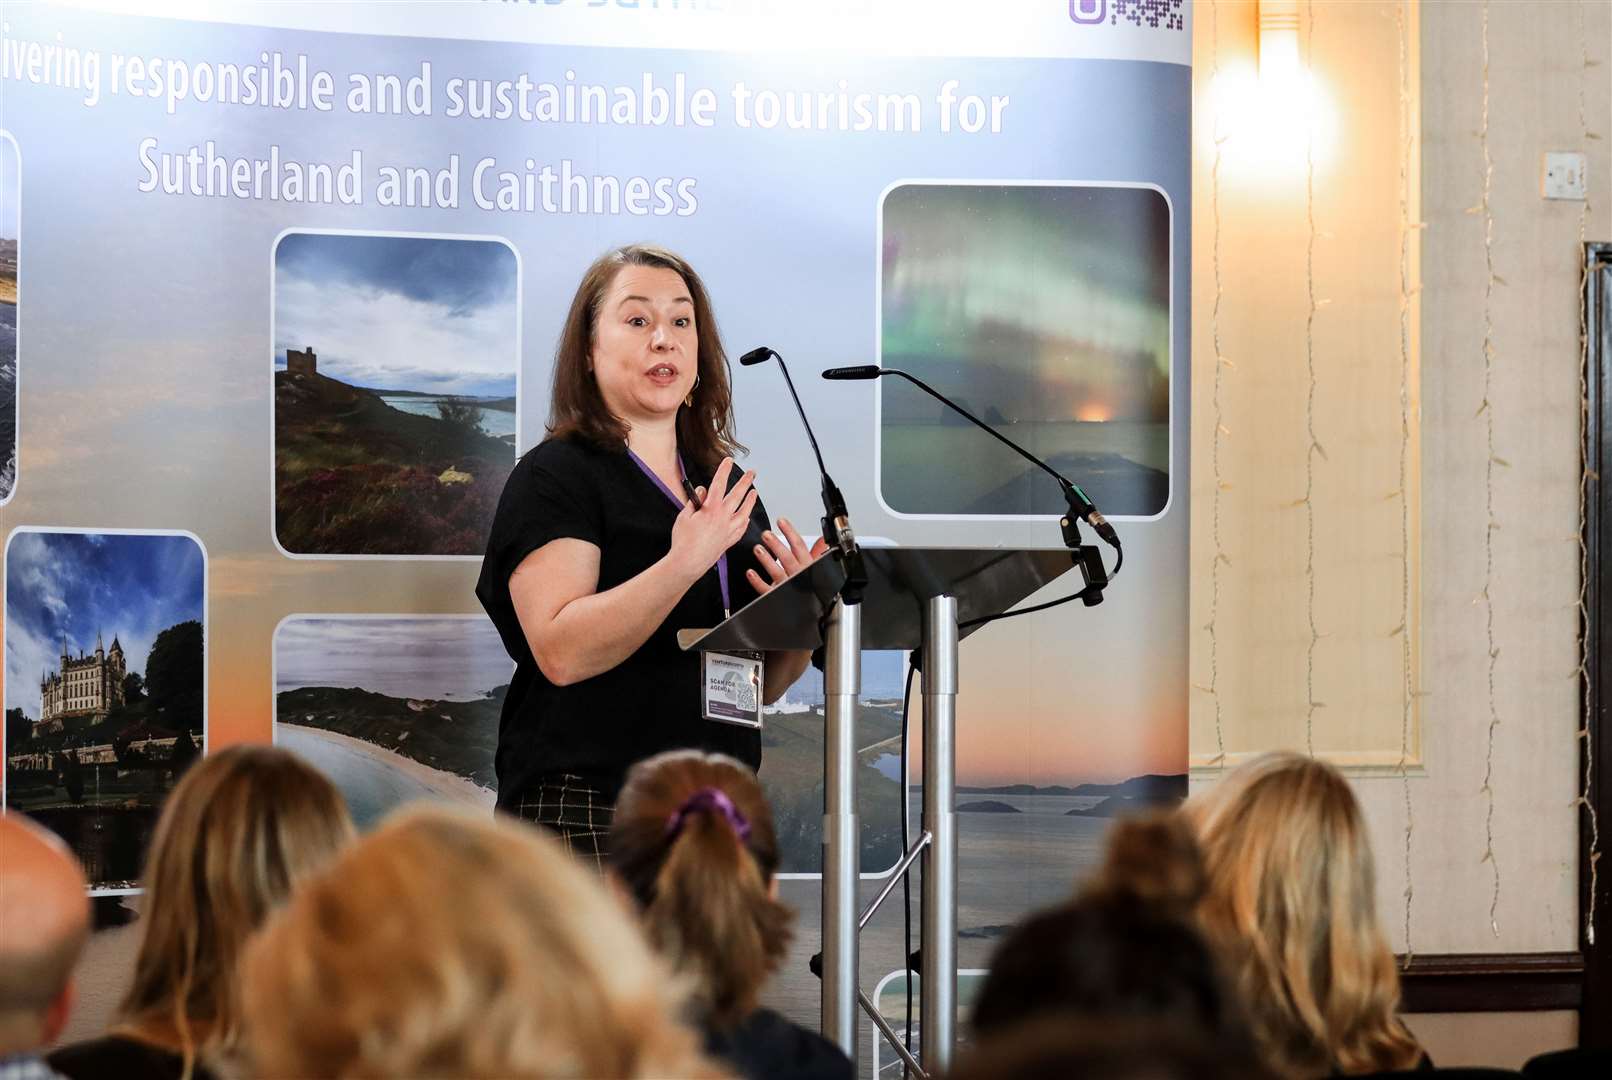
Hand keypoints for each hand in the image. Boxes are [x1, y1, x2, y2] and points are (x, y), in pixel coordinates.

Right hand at [668, 457, 757, 582]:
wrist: (688, 563)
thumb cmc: (683, 541)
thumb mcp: (684, 516)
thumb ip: (694, 502)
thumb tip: (702, 491)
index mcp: (711, 509)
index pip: (719, 484)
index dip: (724, 470)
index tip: (728, 461)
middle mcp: (723, 518)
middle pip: (737, 495)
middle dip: (745, 482)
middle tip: (752, 474)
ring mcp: (728, 530)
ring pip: (744, 512)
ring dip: (750, 501)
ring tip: (754, 492)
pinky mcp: (729, 541)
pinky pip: (741, 528)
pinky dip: (745, 520)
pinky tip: (746, 517)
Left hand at [746, 516, 830, 595]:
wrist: (807, 613)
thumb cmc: (811, 589)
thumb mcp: (817, 569)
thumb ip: (818, 553)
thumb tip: (823, 540)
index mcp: (807, 566)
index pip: (799, 546)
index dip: (790, 532)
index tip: (781, 521)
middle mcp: (797, 575)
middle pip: (787, 558)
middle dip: (777, 545)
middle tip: (766, 535)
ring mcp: (786, 586)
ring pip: (776, 572)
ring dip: (766, 560)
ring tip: (758, 549)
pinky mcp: (775, 597)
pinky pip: (766, 589)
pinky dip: (758, 581)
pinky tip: (750, 572)